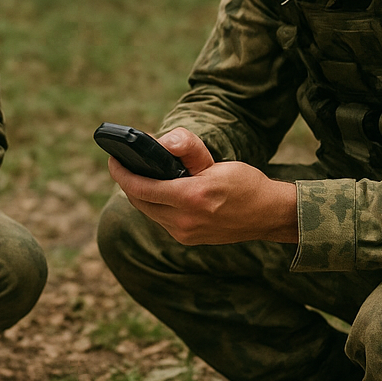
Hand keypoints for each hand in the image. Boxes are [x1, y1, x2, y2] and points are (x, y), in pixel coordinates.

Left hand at [108, 127, 298, 244]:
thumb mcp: (216, 161)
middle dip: (127, 182)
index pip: (142, 187)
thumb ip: (187, 149)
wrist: (268, 214)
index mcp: (191, 198)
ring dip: (139, 194)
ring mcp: (185, 233)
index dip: (122, 173)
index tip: (113, 160)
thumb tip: (160, 141)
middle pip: (139, 201)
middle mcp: (185, 221)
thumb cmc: (245, 183)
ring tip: (136, 175)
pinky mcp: (187, 239)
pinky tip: (154, 191)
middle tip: (121, 164)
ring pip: (148, 212)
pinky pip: (160, 219)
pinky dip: (153, 204)